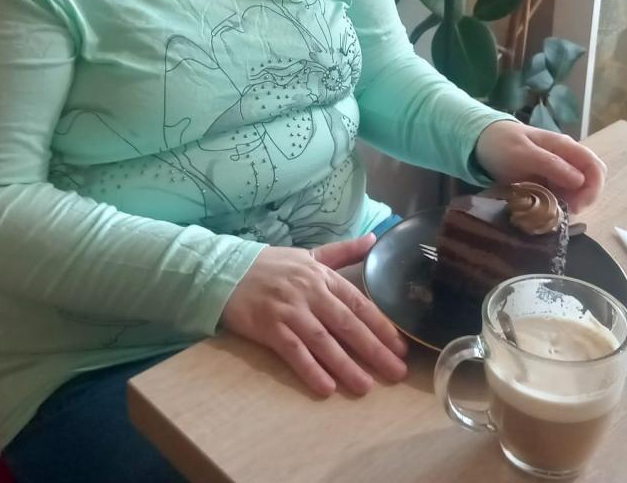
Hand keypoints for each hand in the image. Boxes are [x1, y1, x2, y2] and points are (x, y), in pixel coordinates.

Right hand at [220, 234, 407, 396]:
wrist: (224, 270)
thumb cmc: (269, 265)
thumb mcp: (308, 254)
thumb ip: (342, 251)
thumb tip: (374, 239)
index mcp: (322, 275)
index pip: (359, 302)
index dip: (381, 326)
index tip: (401, 347)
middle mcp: (309, 292)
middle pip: (347, 324)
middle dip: (374, 349)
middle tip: (396, 372)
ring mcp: (289, 309)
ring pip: (323, 341)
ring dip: (346, 365)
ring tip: (366, 387)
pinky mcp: (268, 326)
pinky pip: (293, 351)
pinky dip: (310, 369)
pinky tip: (326, 387)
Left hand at [473, 121, 606, 213]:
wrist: (481, 142)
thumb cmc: (501, 144)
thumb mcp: (524, 154)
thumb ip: (551, 164)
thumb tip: (580, 181)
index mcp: (565, 147)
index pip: (595, 167)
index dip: (593, 189)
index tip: (577, 207)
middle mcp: (566, 158)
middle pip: (590, 181)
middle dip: (583, 199)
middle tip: (565, 212)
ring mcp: (557, 170)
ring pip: (577, 191)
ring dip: (570, 204)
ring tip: (552, 213)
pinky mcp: (547, 181)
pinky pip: (561, 195)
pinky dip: (558, 205)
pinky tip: (545, 211)